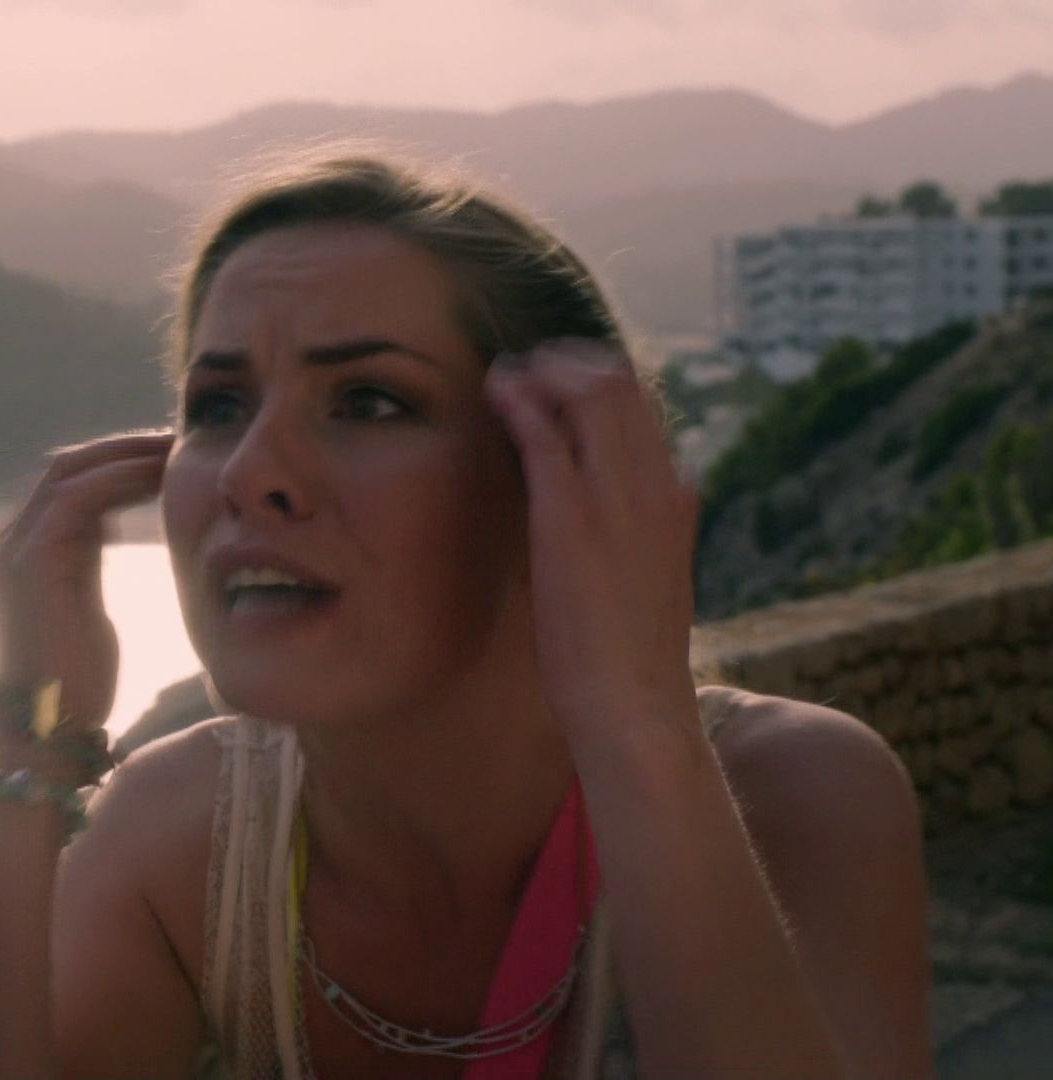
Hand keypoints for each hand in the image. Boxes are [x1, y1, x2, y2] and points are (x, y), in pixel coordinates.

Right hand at [0, 430, 174, 731]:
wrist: (47, 732)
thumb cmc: (76, 687)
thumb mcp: (84, 607)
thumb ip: (86, 564)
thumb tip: (107, 531)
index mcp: (23, 551)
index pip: (67, 483)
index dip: (116, 462)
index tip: (168, 457)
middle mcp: (10, 542)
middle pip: (65, 467)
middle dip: (122, 449)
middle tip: (177, 442)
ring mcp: (14, 549)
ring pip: (70, 473)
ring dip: (126, 456)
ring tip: (175, 452)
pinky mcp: (30, 560)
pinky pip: (78, 497)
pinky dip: (119, 478)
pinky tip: (159, 476)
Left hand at [481, 341, 700, 749]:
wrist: (632, 701)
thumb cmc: (629, 653)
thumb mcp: (648, 575)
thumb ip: (634, 529)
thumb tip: (605, 509)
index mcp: (675, 495)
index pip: (646, 408)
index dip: (598, 381)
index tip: (560, 382)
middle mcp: (655, 482)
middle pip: (620, 383)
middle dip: (567, 363)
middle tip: (526, 368)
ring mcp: (615, 495)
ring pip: (587, 392)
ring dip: (541, 373)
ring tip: (505, 376)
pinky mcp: (569, 514)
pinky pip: (544, 433)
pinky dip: (519, 401)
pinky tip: (497, 394)